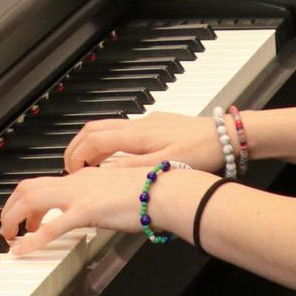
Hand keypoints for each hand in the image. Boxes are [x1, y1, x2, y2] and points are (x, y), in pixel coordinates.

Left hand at [0, 164, 182, 255]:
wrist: (165, 191)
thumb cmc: (150, 193)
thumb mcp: (116, 193)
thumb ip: (101, 199)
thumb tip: (95, 211)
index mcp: (84, 177)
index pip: (45, 183)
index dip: (26, 201)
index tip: (25, 219)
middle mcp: (77, 181)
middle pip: (28, 186)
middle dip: (10, 207)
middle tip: (7, 228)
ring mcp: (80, 195)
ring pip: (32, 198)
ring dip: (14, 217)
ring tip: (9, 237)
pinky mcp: (87, 211)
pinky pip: (53, 225)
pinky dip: (34, 238)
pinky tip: (24, 249)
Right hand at [64, 111, 225, 173]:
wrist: (225, 136)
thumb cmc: (201, 151)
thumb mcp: (165, 166)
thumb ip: (132, 169)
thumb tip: (103, 173)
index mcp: (138, 135)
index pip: (94, 139)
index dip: (77, 155)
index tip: (71, 171)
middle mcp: (139, 124)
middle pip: (94, 128)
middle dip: (77, 147)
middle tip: (71, 167)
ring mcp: (147, 122)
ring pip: (107, 127)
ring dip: (92, 144)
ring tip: (87, 166)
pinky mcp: (156, 124)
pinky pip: (122, 130)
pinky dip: (108, 143)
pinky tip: (114, 158)